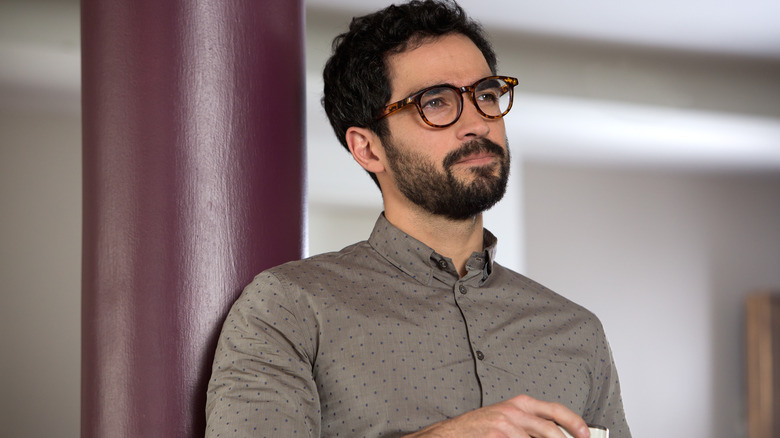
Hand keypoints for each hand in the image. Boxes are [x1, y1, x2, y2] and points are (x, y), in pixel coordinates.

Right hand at [404, 394, 589, 437]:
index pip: (555, 410)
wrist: (450, 434)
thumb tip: (554, 434)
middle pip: (551, 430)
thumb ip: (529, 425)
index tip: (586, 435)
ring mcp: (506, 425)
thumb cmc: (479, 428)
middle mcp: (514, 411)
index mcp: (520, 403)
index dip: (574, 423)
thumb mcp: (506, 418)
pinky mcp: (498, 437)